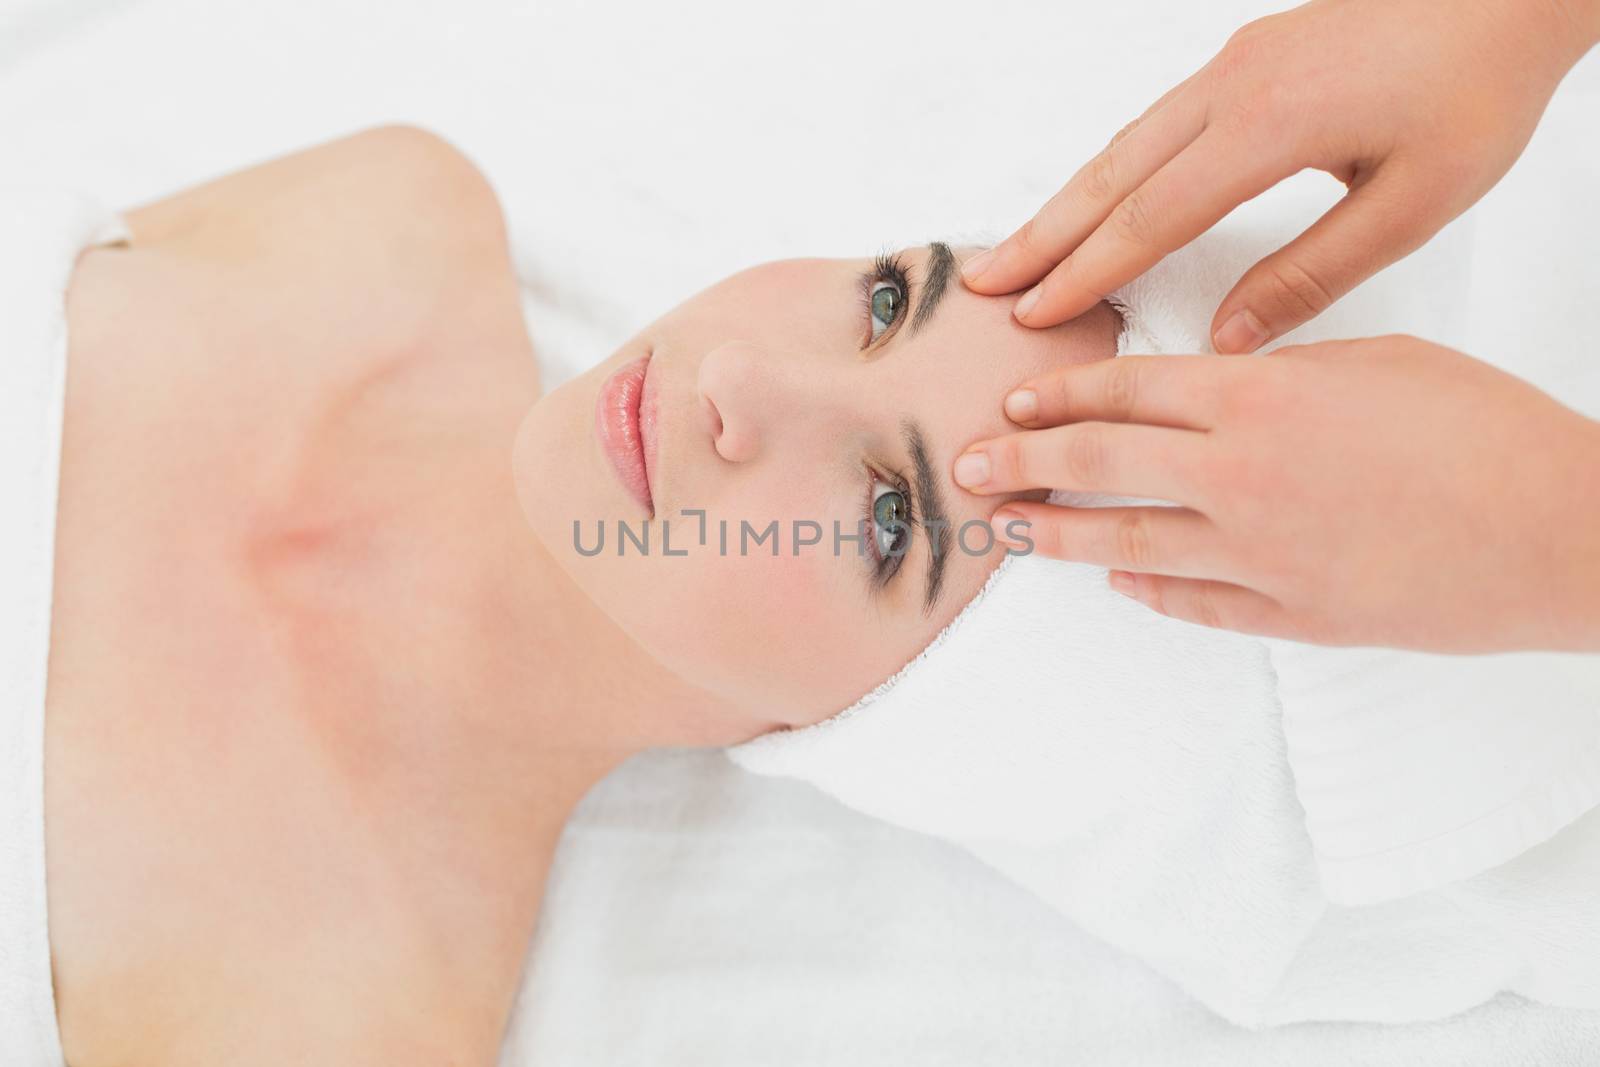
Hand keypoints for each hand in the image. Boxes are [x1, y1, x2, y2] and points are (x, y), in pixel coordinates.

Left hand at [952, 336, 1599, 651]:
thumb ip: (1278, 372)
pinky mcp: (1288, 615)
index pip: (1125, 391)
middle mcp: (1238, 476)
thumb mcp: (1374, 365)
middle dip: (1019, 463)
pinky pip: (1192, 604)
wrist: (1560, 532)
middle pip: (1098, 465)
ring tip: (1002, 529)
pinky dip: (1145, 588)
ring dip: (1052, 535)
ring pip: (1124, 542)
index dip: (1059, 395)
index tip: (1012, 398)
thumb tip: (1215, 382)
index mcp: (1258, 398)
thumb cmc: (1483, 431)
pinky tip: (1113, 578)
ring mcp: (1257, 556)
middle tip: (964, 465)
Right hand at [961, 0, 1599, 351]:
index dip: (1086, 272)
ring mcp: (1234, 64)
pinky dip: (1108, 170)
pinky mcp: (1247, 56)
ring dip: (1066, 201)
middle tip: (985, 286)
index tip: (1037, 314)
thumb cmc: (1477, 86)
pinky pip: (1154, 122)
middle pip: (1111, 174)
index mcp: (1268, 125)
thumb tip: (1230, 338)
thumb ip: (1312, 274)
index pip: (1149, 217)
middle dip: (1042, 236)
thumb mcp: (1411, 203)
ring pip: (1124, 143)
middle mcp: (1233, 86)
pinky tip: (1093, 200)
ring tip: (1017, 251)